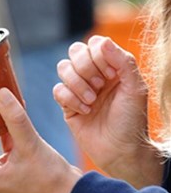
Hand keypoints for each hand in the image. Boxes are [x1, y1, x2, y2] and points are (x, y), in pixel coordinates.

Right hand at [52, 36, 162, 186]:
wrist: (120, 150)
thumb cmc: (132, 120)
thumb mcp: (135, 88)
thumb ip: (123, 61)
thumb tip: (102, 42)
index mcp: (113, 67)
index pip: (95, 44)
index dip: (98, 55)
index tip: (112, 74)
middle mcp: (95, 75)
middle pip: (75, 52)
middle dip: (85, 68)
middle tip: (100, 86)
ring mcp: (79, 89)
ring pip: (63, 68)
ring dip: (77, 84)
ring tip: (91, 100)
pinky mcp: (66, 105)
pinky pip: (57, 90)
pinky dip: (70, 99)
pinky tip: (84, 111)